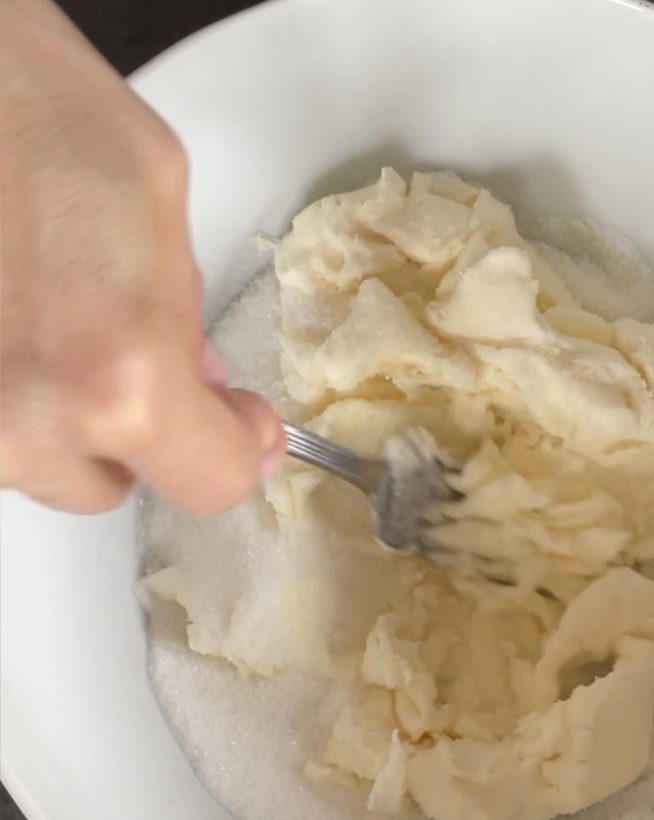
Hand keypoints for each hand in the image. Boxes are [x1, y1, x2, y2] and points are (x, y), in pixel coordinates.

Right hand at [0, 0, 282, 514]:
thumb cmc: (33, 109)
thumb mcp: (161, 208)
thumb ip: (189, 323)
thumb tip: (204, 386)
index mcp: (117, 385)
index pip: (211, 483)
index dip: (235, 449)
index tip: (240, 420)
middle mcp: (26, 426)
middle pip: (114, 485)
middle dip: (136, 431)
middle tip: (129, 351)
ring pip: (41, 464)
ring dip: (63, 417)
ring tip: (54, 320)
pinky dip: (10, 395)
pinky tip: (11, 323)